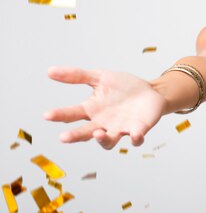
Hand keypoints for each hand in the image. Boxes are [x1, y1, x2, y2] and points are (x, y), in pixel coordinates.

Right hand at [44, 67, 166, 149]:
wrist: (151, 91)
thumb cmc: (124, 87)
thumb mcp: (100, 77)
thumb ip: (77, 76)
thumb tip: (50, 71)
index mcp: (92, 110)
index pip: (72, 114)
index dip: (59, 115)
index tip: (47, 115)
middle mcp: (103, 124)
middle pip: (86, 133)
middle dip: (75, 136)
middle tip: (63, 137)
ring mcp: (120, 129)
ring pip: (109, 142)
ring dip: (103, 140)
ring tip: (98, 133)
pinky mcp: (138, 130)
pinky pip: (136, 139)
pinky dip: (135, 139)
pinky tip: (133, 135)